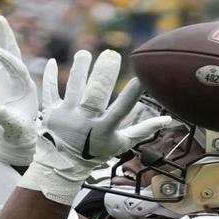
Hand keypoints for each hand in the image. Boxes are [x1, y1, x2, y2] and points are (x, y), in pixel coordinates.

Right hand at [0, 16, 38, 165]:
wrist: (11, 134)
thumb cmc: (17, 131)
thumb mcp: (14, 126)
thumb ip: (5, 117)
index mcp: (26, 86)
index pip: (18, 67)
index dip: (8, 59)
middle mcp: (16, 77)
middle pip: (11, 52)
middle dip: (4, 36)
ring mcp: (3, 76)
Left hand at [24, 49, 178, 203]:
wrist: (63, 165)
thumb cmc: (96, 152)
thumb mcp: (121, 143)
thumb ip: (143, 129)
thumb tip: (168, 119)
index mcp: (104, 129)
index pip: (121, 110)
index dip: (131, 95)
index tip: (141, 79)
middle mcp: (85, 122)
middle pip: (95, 95)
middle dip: (103, 74)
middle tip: (111, 55)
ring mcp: (67, 116)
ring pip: (73, 88)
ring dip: (80, 69)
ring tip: (85, 53)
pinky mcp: (50, 113)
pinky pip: (50, 91)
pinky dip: (50, 76)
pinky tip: (53, 61)